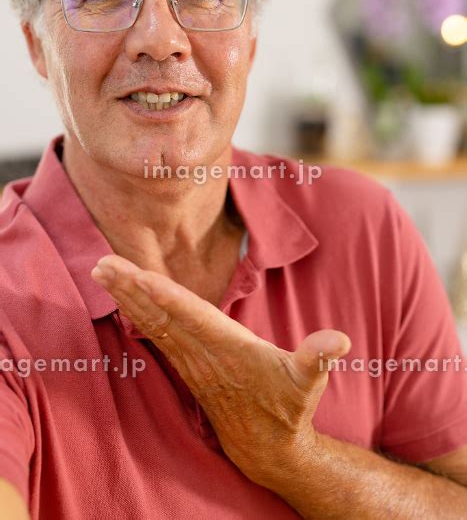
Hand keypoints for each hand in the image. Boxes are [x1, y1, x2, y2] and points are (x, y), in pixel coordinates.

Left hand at [91, 255, 350, 487]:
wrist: (268, 449)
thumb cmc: (290, 408)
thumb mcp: (309, 382)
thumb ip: (318, 357)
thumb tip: (338, 340)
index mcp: (231, 350)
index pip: (192, 318)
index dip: (165, 297)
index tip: (137, 276)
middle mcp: (204, 354)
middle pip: (161, 316)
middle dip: (131, 289)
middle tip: (102, 263)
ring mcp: (191, 362)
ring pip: (152, 324)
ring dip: (127, 298)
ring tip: (103, 272)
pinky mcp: (187, 367)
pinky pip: (156, 335)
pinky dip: (137, 314)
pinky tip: (122, 299)